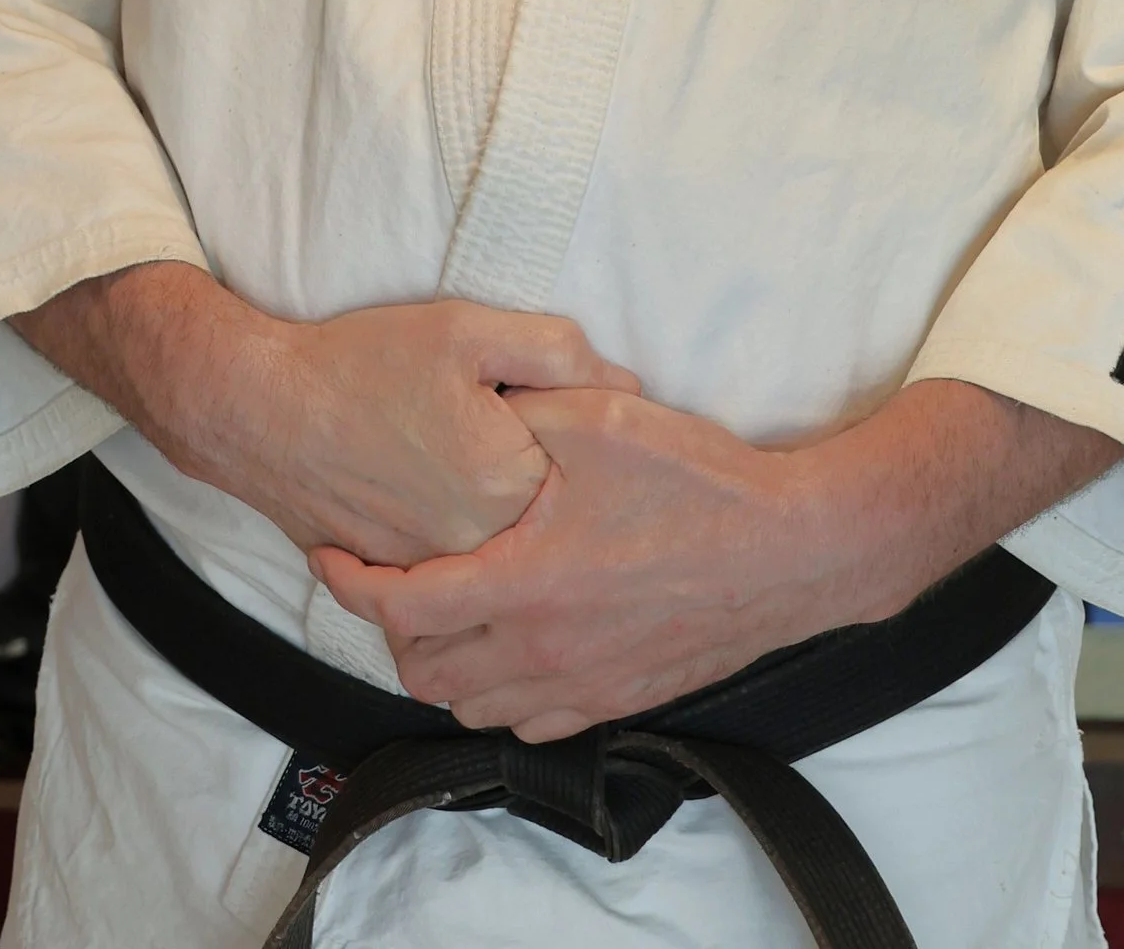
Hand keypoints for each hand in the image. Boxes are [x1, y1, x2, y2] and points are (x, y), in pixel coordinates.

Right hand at [12, 263, 637, 565]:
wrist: (261, 411)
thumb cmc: (362, 364)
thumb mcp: (466, 328)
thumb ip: (558, 351)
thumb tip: (628, 384)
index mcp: (512, 485)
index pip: (597, 475)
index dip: (598, 441)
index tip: (594, 420)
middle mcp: (484, 551)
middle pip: (561, 523)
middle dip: (568, 489)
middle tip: (538, 449)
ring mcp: (443, 578)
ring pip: (517, 558)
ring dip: (527, 530)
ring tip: (499, 480)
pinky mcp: (407, 586)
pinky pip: (466, 579)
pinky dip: (478, 551)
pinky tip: (460, 504)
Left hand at [313, 380, 1120, 740]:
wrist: (790, 549)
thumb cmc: (695, 481)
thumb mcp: (593, 418)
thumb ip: (515, 411)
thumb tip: (463, 401)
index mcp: (523, 582)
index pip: (398, 605)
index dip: (348, 579)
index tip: (332, 548)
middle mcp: (542, 649)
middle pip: (420, 668)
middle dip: (386, 623)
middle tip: (384, 569)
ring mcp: (581, 686)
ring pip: (469, 703)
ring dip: (435, 662)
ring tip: (436, 603)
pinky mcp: (618, 700)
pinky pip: (526, 723)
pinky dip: (493, 693)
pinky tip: (502, 644)